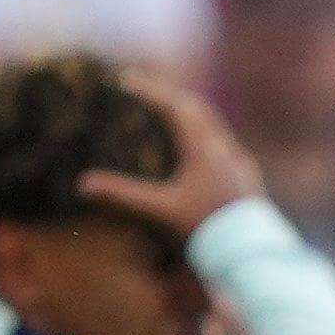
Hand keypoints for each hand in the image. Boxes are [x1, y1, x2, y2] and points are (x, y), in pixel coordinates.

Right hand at [78, 68, 267, 238]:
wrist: (251, 253)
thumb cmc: (205, 228)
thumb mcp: (161, 210)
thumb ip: (124, 195)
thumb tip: (83, 184)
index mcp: (204, 148)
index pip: (174, 107)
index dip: (149, 91)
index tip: (125, 81)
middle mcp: (225, 148)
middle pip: (196, 108)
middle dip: (168, 94)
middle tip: (143, 88)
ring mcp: (240, 161)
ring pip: (213, 124)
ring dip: (189, 111)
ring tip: (166, 107)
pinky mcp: (248, 175)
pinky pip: (224, 142)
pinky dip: (205, 131)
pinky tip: (199, 143)